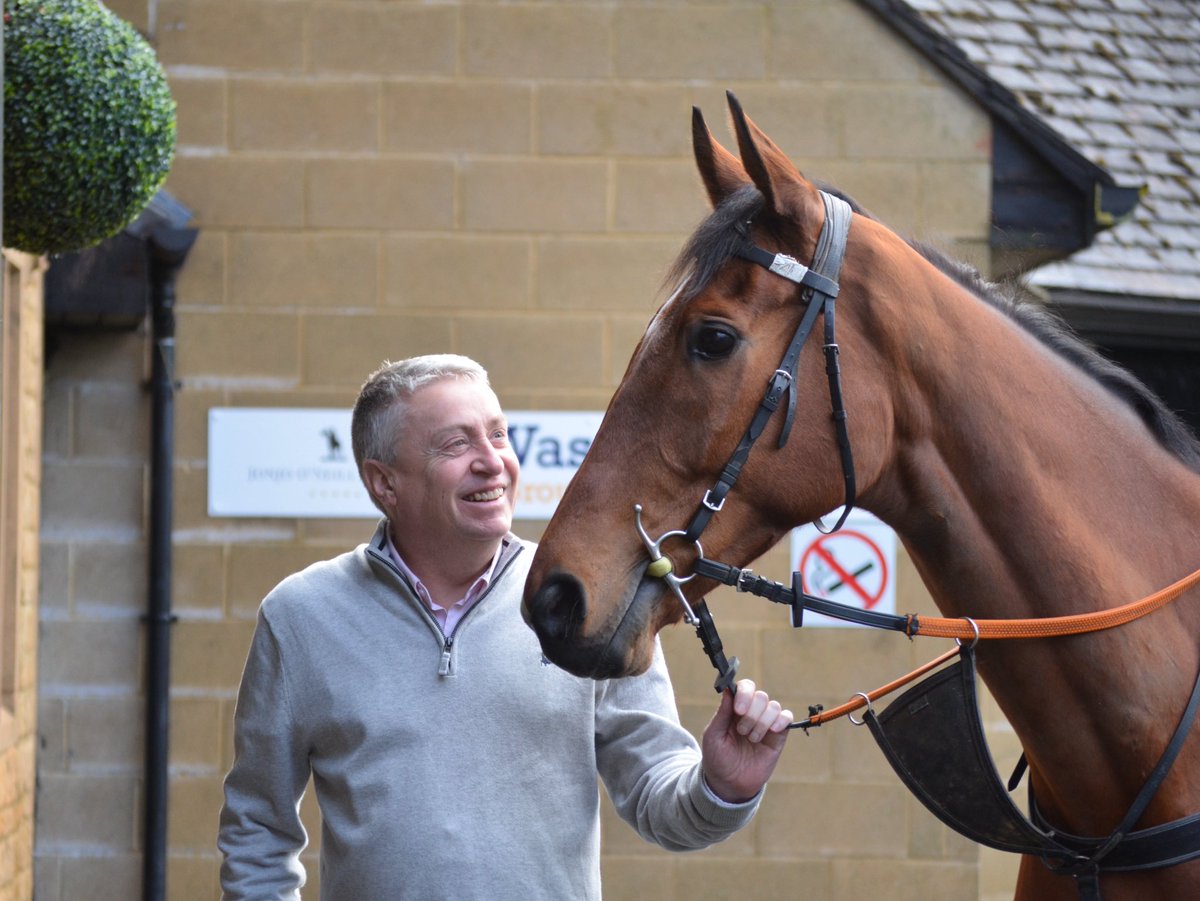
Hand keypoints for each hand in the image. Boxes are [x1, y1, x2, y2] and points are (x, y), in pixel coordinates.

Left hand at [700, 679, 792, 803]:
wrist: (729, 784)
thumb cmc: (717, 758)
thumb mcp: (713, 735)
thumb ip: (722, 713)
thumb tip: (729, 689)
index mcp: (735, 708)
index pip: (745, 687)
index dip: (745, 694)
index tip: (739, 709)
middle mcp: (752, 712)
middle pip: (760, 696)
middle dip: (751, 714)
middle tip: (742, 732)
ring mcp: (766, 723)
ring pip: (773, 706)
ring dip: (762, 722)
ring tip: (752, 739)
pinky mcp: (778, 736)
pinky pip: (787, 717)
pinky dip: (781, 721)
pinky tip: (771, 731)